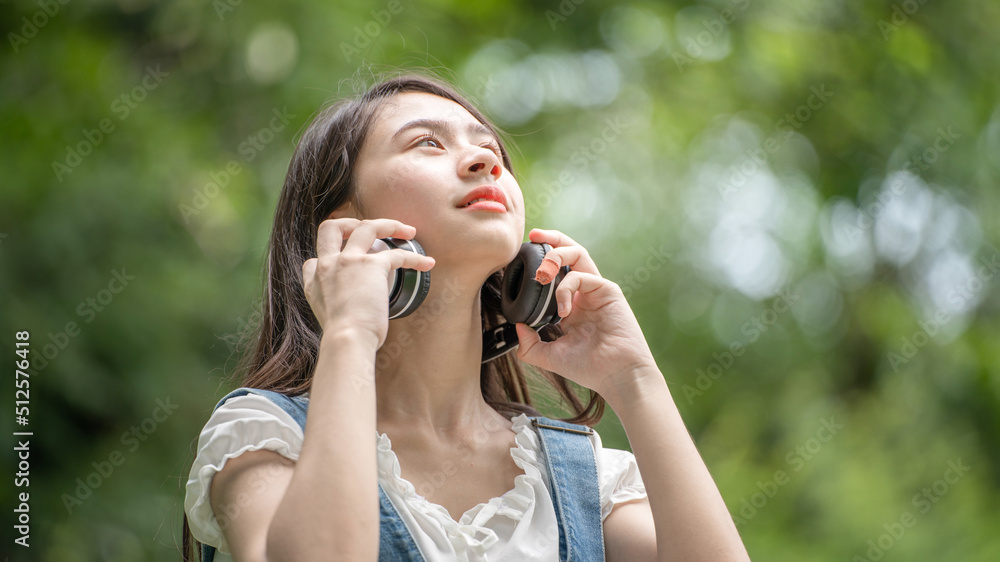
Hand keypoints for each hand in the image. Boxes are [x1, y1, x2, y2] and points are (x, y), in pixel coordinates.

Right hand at [301, 218, 434, 347]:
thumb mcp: (327, 319)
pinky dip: (416, 257)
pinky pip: (398, 254)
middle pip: (332, 227)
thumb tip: (352, 311)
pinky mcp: (372, 265)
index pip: (314, 260)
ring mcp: (349, 261)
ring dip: (390, 225)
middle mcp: (328, 265)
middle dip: (351, 222)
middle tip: (371, 230)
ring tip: (408, 231)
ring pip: (367, 227)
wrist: (347, 340)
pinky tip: (427, 263)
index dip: (329, 259)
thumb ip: (334, 307)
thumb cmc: (343, 339)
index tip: (343, 266)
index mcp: (314, 281)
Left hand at [514, 229, 657, 396]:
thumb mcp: (551, 356)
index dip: (539, 262)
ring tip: (542, 270)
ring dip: (557, 253)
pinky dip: (565, 288)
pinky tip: (562, 310)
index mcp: (572, 304)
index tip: (519, 258)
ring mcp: (597, 290)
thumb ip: (530, 345)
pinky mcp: (608, 291)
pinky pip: (582, 276)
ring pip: (578, 254)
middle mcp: (584, 293)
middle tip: (532, 237)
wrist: (617, 377)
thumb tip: (517, 326)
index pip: (555, 273)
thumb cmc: (590, 368)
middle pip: (569, 253)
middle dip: (550, 239)